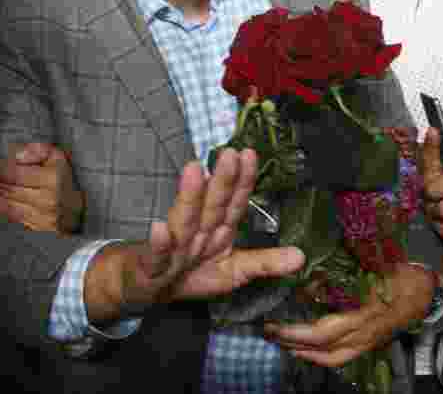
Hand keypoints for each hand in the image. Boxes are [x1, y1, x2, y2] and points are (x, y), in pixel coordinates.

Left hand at [0, 143, 83, 232]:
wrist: (79, 209)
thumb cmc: (65, 178)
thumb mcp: (58, 157)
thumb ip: (38, 150)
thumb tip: (16, 156)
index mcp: (52, 179)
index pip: (16, 173)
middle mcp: (46, 199)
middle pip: (9, 190)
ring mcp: (42, 216)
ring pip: (8, 205)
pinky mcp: (38, 227)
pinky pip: (13, 217)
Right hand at [85, 149, 305, 322]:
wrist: (141, 288)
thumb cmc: (188, 273)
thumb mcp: (232, 272)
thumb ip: (263, 263)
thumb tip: (301, 256)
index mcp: (216, 231)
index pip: (233, 203)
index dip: (243, 181)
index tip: (250, 155)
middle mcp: (195, 232)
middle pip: (211, 205)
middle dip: (222, 181)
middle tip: (230, 154)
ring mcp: (173, 248)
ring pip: (183, 220)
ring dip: (189, 196)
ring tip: (195, 171)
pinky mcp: (150, 267)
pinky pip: (155, 256)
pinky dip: (158, 243)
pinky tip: (158, 229)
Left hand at [265, 262, 435, 367]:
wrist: (428, 287)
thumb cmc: (400, 269)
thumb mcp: (370, 259)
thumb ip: (339, 263)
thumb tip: (306, 265)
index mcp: (361, 312)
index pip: (322, 332)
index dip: (295, 333)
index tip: (273, 325)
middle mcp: (364, 332)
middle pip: (322, 348)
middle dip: (292, 343)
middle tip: (268, 332)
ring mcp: (368, 340)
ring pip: (331, 358)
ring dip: (303, 353)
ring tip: (282, 343)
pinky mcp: (371, 343)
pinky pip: (343, 358)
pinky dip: (322, 357)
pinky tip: (307, 350)